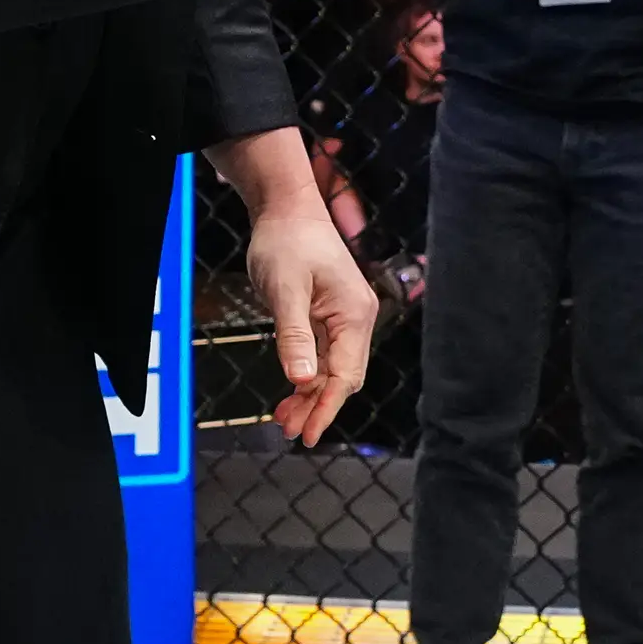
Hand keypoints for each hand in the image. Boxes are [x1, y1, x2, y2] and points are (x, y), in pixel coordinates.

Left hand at [244, 198, 377, 447]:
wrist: (287, 209)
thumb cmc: (287, 242)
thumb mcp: (285, 291)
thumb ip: (295, 336)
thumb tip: (302, 380)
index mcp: (355, 314)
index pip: (345, 375)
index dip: (326, 408)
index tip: (307, 434)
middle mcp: (358, 318)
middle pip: (343, 377)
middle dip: (318, 407)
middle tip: (289, 431)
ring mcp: (346, 317)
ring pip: (334, 369)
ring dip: (311, 395)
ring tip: (284, 418)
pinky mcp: (331, 315)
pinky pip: (325, 354)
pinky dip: (309, 375)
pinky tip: (292, 391)